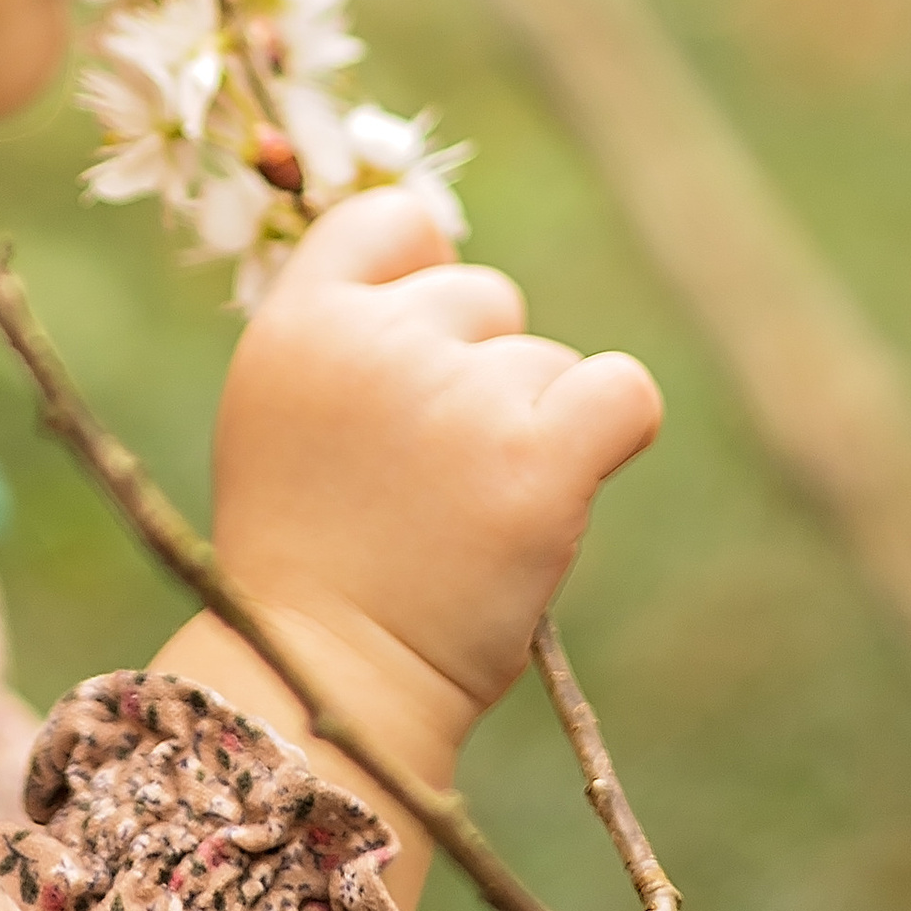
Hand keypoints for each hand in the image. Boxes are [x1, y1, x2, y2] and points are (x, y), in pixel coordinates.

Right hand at [151, 192, 659, 897]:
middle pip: (483, 296)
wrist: (329, 689)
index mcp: (295, 325)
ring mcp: (458, 396)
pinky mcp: (539, 457)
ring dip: (530, 427)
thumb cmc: (314, 563)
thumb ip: (350, 333)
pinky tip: (564, 483)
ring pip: (548, 361)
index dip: (423, 275)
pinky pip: (623, 391)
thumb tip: (451, 260)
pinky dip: (612, 429)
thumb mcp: (287, 419)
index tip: (422, 351)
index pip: (390, 221)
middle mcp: (373, 342)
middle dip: (479, 373)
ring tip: (467, 514)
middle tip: (432, 474)